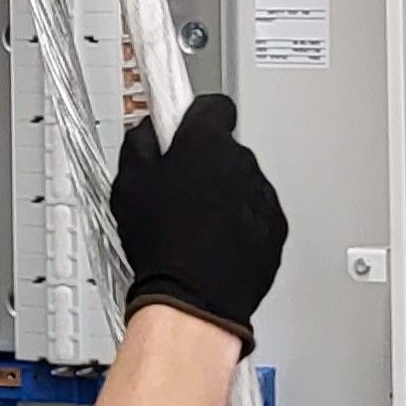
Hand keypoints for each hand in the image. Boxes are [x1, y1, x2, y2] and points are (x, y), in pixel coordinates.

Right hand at [111, 97, 286, 355]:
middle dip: (206, 164)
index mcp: (207, 143)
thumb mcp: (128, 185)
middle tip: (179, 191)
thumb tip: (144, 132)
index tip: (183, 128)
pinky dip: (241, 224)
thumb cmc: (163, 245)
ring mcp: (264, 195)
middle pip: (226, 149)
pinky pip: (258, 214)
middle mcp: (242, 162)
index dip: (195, 118)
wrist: (194, 298)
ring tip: (194, 226)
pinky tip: (215, 244)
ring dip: (224, 195)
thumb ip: (138, 145)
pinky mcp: (277, 227)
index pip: (214, 106)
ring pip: (243, 182)